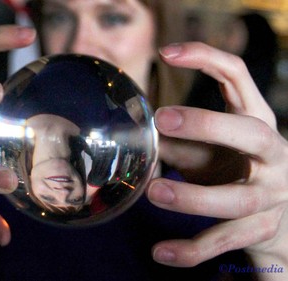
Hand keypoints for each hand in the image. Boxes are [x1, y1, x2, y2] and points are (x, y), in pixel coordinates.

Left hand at [147, 43, 287, 276]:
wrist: (278, 218)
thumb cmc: (234, 171)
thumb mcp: (209, 149)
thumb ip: (176, 139)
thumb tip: (131, 130)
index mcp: (257, 122)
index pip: (238, 77)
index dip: (206, 58)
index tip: (166, 52)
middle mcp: (272, 155)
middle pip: (250, 133)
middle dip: (208, 124)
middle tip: (163, 121)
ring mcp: (271, 196)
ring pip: (236, 198)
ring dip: (192, 196)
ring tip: (154, 192)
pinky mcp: (259, 231)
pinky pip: (224, 242)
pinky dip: (191, 250)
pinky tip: (160, 253)